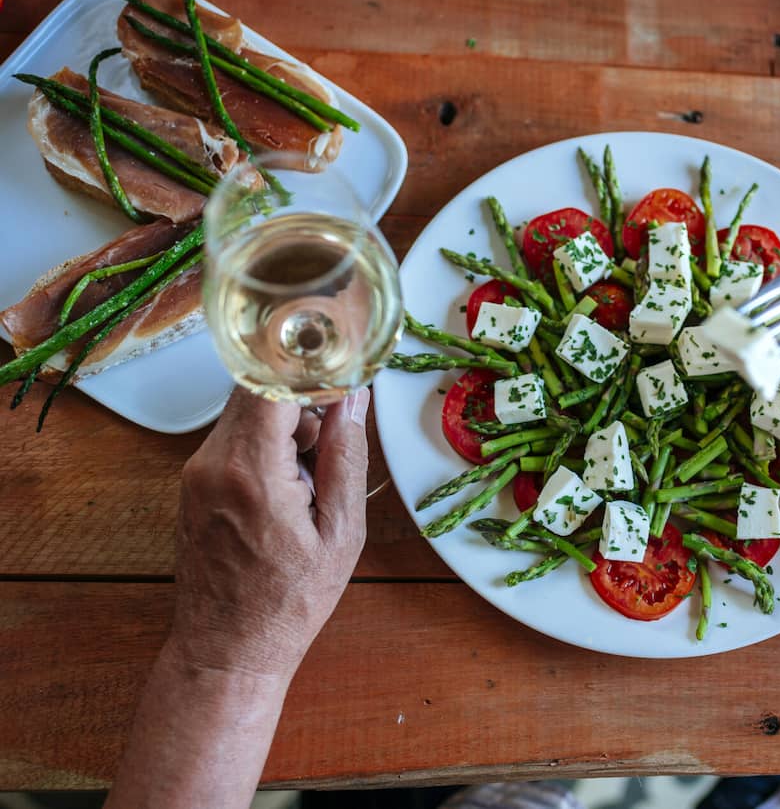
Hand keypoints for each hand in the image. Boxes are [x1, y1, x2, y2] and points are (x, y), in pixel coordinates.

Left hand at [171, 387, 369, 677]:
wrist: (226, 650)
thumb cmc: (288, 602)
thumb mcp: (342, 532)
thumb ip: (346, 457)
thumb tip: (355, 398)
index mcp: (251, 473)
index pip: (271, 379)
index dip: (309, 363)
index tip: (342, 364)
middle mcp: (212, 463)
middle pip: (258, 387)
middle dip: (303, 399)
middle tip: (332, 442)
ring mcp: (195, 472)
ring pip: (247, 410)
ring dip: (285, 425)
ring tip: (309, 481)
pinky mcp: (191, 482)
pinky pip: (233, 438)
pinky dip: (266, 446)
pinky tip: (286, 491)